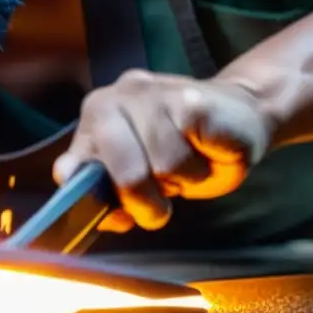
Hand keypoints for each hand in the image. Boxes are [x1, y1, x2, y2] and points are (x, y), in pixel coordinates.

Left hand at [53, 70, 273, 232]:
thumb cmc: (183, 148)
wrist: (239, 112)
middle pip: (124, 173)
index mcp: (96, 115)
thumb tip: (107, 217)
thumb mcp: (139, 172)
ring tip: (191, 161)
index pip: (73, 168)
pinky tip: (207, 148)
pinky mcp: (191, 101)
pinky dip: (205, 166)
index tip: (119, 214)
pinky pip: (191, 158)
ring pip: (164, 168)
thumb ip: (111, 190)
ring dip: (185, 179)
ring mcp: (153, 94)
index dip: (97, 200)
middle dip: (148, 200)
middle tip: (166, 194)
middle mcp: (116, 97)